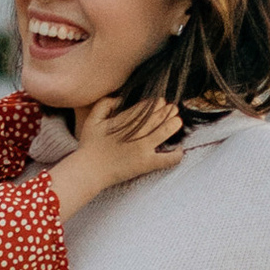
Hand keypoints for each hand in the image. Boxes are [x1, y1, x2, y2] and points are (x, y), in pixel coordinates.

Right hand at [58, 92, 183, 210]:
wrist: (89, 171)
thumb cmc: (89, 145)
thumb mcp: (92, 119)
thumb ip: (105, 104)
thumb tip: (120, 98)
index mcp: (124, 121)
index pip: (145, 108)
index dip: (155, 103)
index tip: (161, 100)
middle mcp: (136, 133)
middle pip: (157, 117)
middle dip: (167, 111)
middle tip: (173, 108)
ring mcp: (143, 148)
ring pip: (164, 132)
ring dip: (174, 125)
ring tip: (178, 120)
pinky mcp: (147, 164)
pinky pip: (167, 159)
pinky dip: (176, 155)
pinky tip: (180, 149)